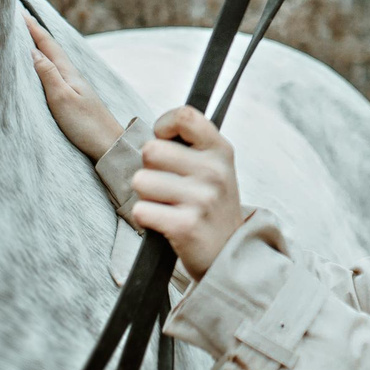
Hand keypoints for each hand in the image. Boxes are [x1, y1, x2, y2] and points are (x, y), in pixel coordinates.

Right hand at [26, 16, 125, 160]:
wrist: (110, 146)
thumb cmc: (86, 125)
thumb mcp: (62, 99)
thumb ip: (48, 74)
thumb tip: (32, 51)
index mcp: (68, 72)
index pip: (46, 43)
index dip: (31, 27)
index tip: (17, 10)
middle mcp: (72, 75)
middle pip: (50, 47)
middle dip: (34, 31)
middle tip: (19, 16)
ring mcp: (75, 86)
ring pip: (52, 59)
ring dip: (39, 46)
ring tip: (27, 35)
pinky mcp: (75, 98)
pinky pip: (55, 72)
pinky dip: (45, 63)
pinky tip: (43, 66)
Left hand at [129, 106, 246, 279]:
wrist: (229, 253)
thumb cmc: (212, 205)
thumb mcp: (216, 168)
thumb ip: (191, 145)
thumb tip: (156, 132)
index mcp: (220, 150)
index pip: (184, 116)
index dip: (163, 126)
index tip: (164, 141)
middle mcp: (214, 172)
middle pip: (151, 150)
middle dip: (149, 167)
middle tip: (165, 184)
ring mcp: (201, 199)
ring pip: (141, 181)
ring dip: (146, 195)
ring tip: (167, 205)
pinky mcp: (185, 226)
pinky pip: (140, 210)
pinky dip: (145, 218)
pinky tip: (163, 222)